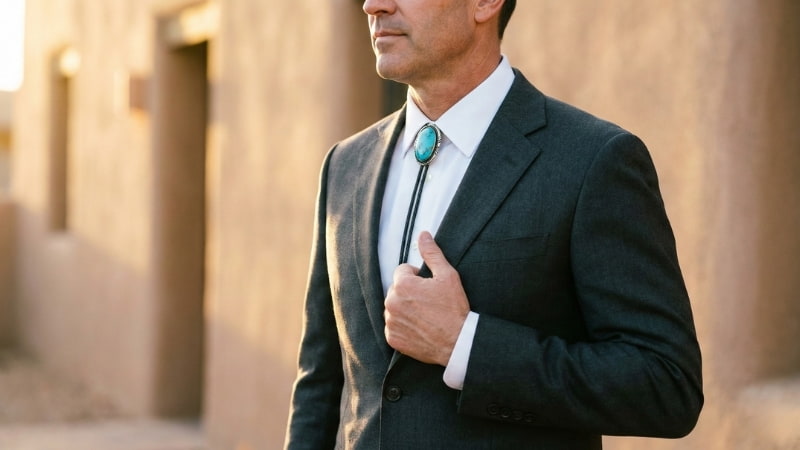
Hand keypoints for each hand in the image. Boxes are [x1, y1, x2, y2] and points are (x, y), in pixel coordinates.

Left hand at [384, 231, 469, 365]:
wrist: (458, 342)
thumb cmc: (454, 308)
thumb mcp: (447, 276)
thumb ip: (432, 253)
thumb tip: (423, 235)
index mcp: (402, 284)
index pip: (402, 271)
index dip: (417, 277)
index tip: (429, 287)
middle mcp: (391, 302)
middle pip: (396, 289)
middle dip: (409, 292)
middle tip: (428, 302)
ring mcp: (391, 322)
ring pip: (394, 307)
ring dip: (405, 309)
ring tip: (424, 315)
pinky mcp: (393, 338)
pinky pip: (393, 326)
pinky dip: (403, 326)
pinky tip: (419, 327)